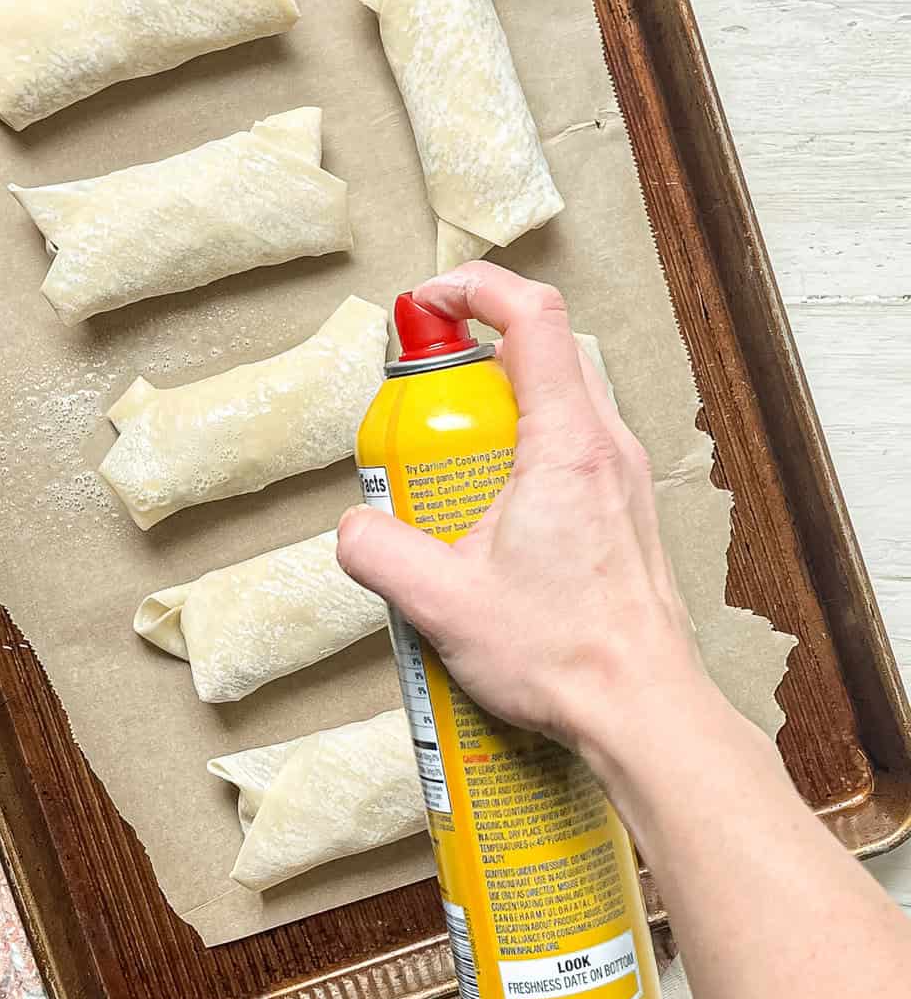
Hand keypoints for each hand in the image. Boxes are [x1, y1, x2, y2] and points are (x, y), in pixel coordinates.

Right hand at [337, 262, 710, 788]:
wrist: (643, 710)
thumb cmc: (567, 656)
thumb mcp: (444, 604)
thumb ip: (380, 553)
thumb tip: (354, 527)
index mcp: (567, 445)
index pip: (533, 316)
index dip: (476, 288)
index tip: (428, 303)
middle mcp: (606, 447)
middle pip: (543, 351)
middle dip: (474, 358)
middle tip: (422, 406)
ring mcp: (624, 477)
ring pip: (560, 399)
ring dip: (499, 409)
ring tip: (450, 471)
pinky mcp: (624, 510)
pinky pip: (572, 447)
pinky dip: (523, 452)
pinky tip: (490, 518)